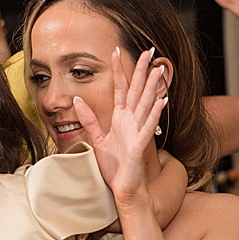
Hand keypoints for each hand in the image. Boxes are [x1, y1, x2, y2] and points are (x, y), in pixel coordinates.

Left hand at [71, 48, 166, 204]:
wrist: (123, 188)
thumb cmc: (113, 166)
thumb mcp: (96, 139)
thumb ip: (89, 119)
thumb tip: (78, 100)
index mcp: (120, 118)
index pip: (120, 89)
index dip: (118, 70)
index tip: (115, 51)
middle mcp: (131, 121)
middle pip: (137, 91)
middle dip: (142, 71)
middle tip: (148, 52)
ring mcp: (137, 131)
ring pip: (146, 104)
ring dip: (153, 88)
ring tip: (159, 70)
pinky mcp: (140, 145)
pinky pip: (148, 127)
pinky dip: (154, 114)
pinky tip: (161, 101)